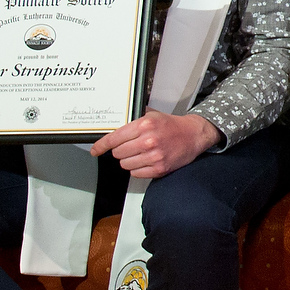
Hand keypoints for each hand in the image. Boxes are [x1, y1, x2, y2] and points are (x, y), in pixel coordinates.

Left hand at [92, 111, 221, 177]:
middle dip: (121, 150)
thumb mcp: (152, 115)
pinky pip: (136, 173)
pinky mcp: (159, 168)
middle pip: (117, 153)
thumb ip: (133, 120)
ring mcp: (154, 156)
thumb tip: (113, 126)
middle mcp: (148, 141)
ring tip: (141, 153)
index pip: (114, 138)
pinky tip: (147, 160)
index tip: (95, 150)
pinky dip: (138, 169)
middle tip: (131, 146)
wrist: (194, 135)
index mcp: (144, 125)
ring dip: (129, 160)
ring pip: (125, 164)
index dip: (101, 145)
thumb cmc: (172, 126)